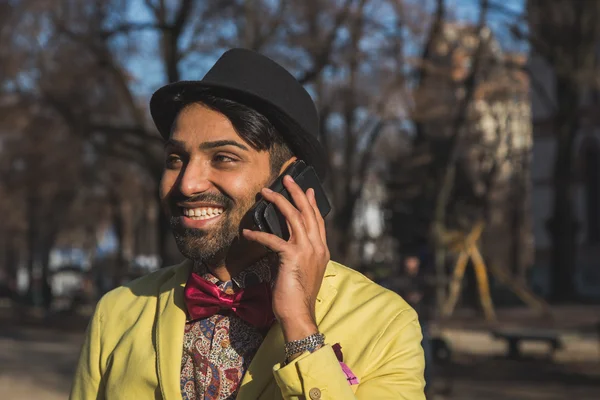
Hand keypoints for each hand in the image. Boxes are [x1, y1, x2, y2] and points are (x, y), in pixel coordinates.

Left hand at [242, 175, 329, 341]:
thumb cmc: (297, 296)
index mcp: (321, 250)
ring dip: (279, 201)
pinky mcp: (291, 257)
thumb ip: (298, 255)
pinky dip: (258, 234)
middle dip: (297, 192)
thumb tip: (286, 243)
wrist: (299, 315)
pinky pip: (273, 239)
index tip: (307, 190)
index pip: (318, 221)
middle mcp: (317, 247)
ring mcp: (307, 251)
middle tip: (287, 178)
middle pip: (308, 212)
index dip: (312, 204)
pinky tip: (247, 232)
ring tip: (266, 192)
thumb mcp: (301, 271)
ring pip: (294, 217)